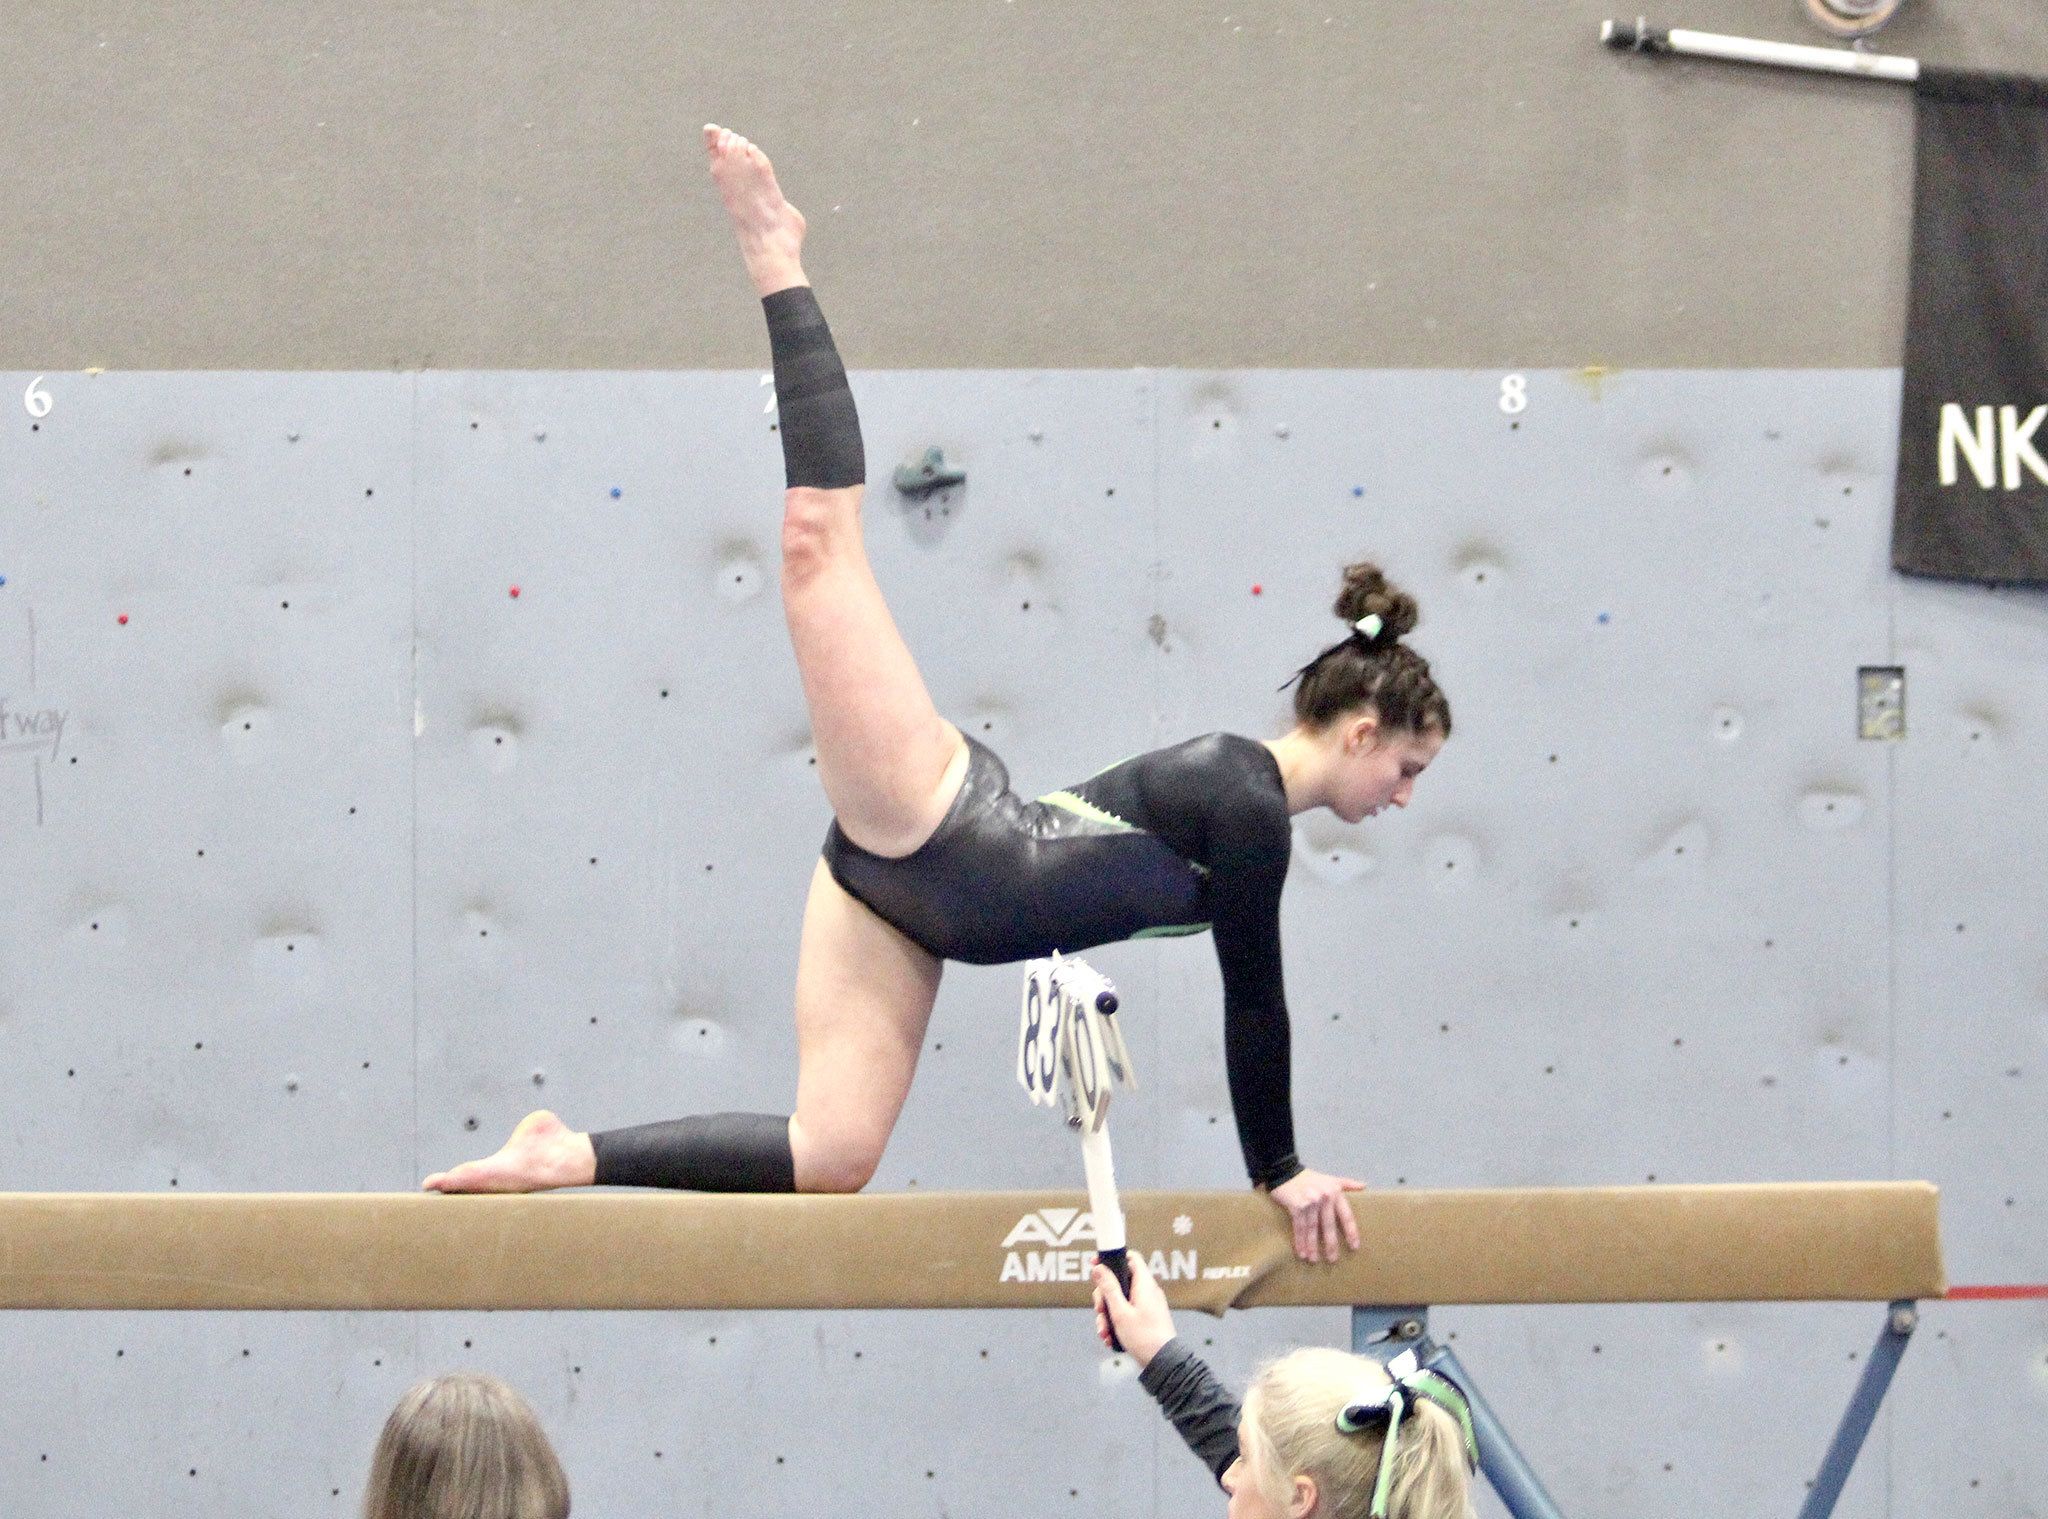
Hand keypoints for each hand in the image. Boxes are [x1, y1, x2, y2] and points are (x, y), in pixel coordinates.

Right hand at [1091, 1252, 1176, 1366]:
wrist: (1163, 1363)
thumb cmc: (1143, 1336)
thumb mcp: (1120, 1312)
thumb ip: (1109, 1288)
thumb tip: (1099, 1267)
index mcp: (1143, 1284)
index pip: (1130, 1258)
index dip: (1111, 1258)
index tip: (1095, 1265)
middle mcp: (1146, 1291)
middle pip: (1119, 1282)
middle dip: (1104, 1297)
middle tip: (1099, 1310)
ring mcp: (1146, 1304)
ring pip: (1120, 1301)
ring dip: (1107, 1315)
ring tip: (1104, 1332)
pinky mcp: (1145, 1318)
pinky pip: (1127, 1313)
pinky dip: (1116, 1323)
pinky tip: (1110, 1339)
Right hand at [1267, 1168, 1364, 1261]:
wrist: (1285, 1170)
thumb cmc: (1309, 1177)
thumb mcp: (1330, 1179)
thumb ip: (1347, 1184)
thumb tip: (1364, 1185)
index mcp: (1335, 1193)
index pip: (1346, 1216)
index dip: (1351, 1232)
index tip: (1354, 1247)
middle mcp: (1324, 1198)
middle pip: (1329, 1226)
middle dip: (1330, 1244)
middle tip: (1332, 1259)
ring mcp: (1310, 1202)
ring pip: (1313, 1229)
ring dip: (1312, 1246)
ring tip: (1313, 1259)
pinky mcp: (1296, 1206)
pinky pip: (1299, 1227)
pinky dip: (1300, 1241)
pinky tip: (1301, 1252)